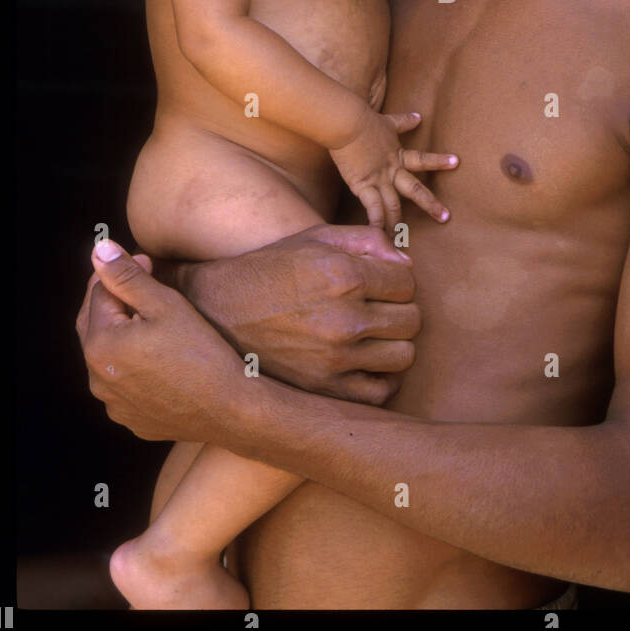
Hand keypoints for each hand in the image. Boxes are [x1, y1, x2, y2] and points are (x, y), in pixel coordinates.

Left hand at [76, 241, 251, 444]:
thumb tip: (99, 249)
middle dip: (113, 301)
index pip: (99, 294)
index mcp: (100, 344)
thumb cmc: (200, 351)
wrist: (229, 408)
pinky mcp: (131, 419)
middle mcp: (97, 378)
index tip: (147, 261)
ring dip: (120, 334)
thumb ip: (127, 275)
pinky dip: (132, 366)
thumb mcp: (165, 304)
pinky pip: (124, 384)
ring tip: (150, 319)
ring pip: (108, 357)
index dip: (122, 272)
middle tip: (143, 283)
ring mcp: (112, 403)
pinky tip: (157, 356)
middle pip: (95, 325)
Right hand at [175, 223, 421, 405]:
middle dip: (399, 310)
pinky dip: (380, 378)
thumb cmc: (271, 268)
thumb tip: (407, 263)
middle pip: (412, 320)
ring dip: (393, 344)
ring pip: (404, 356)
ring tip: (371, 335)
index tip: (379, 283)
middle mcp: (343, 319)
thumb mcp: (315, 238)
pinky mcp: (323, 390)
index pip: (408, 282)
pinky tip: (364, 362)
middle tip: (376, 308)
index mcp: (345, 275)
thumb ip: (367, 240)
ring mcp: (334, 360)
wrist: (217, 311)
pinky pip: (381, 392)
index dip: (396, 280)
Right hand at [329, 108, 457, 229]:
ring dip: (398, 223)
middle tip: (445, 218)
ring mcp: (379, 180)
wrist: (347, 124)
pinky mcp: (363, 186)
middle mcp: (392, 170)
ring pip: (394, 206)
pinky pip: (373, 209)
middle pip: (415, 190)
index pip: (422, 159)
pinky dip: (376, 223)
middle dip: (430, 204)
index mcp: (397, 155)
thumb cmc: (364, 121)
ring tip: (402, 241)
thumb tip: (419, 116)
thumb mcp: (388, 121)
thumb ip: (404, 121)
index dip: (439, 161)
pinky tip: (378, 236)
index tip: (457, 162)